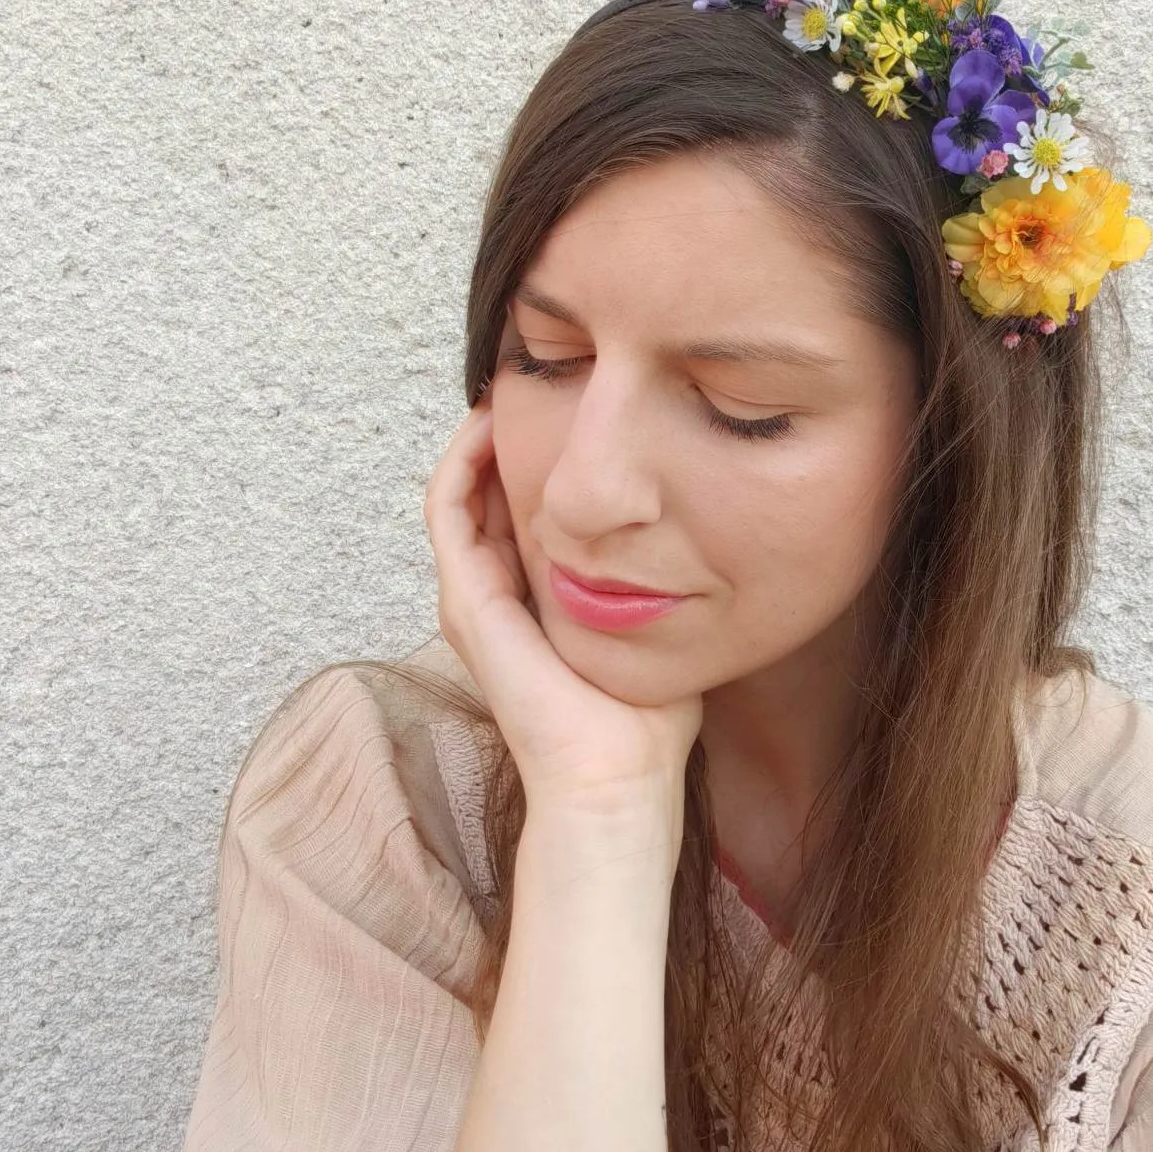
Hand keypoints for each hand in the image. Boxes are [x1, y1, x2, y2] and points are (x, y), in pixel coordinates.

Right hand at [422, 397, 701, 835]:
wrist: (616, 774)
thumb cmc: (645, 719)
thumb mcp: (657, 624)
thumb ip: (663, 583)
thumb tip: (705, 535)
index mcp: (531, 602)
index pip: (518, 509)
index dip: (538, 456)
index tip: (575, 407)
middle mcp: (492, 596)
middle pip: (485, 492)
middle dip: (509, 435)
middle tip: (539, 377)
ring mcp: (471, 597)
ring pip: (459, 491)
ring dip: (478, 437)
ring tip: (509, 383)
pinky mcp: (465, 600)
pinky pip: (447, 509)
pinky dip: (461, 461)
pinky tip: (490, 421)